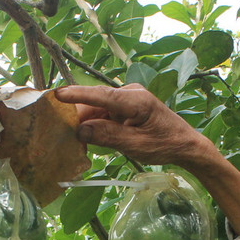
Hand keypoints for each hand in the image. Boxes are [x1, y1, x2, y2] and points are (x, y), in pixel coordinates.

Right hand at [55, 84, 218, 170]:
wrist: (186, 144)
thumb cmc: (165, 145)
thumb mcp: (136, 145)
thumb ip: (108, 137)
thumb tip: (81, 131)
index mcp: (135, 100)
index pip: (101, 95)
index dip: (77, 95)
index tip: (56, 95)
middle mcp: (130, 94)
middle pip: (95, 102)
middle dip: (75, 114)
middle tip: (53, 127)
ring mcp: (127, 99)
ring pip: (97, 108)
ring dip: (84, 122)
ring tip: (64, 136)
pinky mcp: (125, 107)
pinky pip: (104, 113)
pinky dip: (94, 124)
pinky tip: (84, 137)